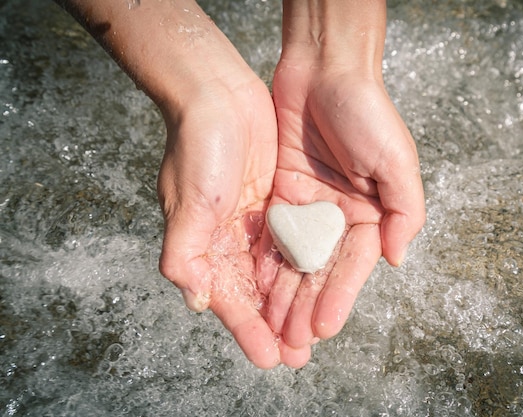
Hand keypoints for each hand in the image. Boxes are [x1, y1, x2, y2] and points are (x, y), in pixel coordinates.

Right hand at [157, 69, 309, 368]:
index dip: (248, 329)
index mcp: (206, 245)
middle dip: (276, 323)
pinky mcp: (278, 200)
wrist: (218, 94)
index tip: (269, 358)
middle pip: (257, 292)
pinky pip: (295, 240)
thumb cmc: (196, 145)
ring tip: (313, 332)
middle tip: (299, 354)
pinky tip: (319, 284)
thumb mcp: (188, 202)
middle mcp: (231, 238)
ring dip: (293, 301)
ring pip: (279, 271)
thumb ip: (185, 256)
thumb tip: (196, 303)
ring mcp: (257, 220)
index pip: (230, 298)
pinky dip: (304, 264)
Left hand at [259, 63, 425, 348]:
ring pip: (293, 259)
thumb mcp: (397, 161)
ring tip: (271, 330)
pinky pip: (270, 234)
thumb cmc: (366, 111)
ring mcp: (308, 207)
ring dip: (282, 295)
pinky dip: (263, 261)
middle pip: (320, 270)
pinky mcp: (281, 193)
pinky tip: (254, 289)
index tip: (322, 330)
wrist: (323, 69)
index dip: (338, 298)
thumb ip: (403, 212)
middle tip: (291, 344)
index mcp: (370, 214)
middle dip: (306, 307)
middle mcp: (339, 216)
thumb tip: (395, 260)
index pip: (352, 266)